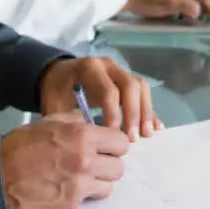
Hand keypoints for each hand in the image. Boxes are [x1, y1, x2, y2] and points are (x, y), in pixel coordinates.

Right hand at [0, 113, 130, 208]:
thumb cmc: (21, 145)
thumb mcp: (50, 122)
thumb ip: (76, 122)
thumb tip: (94, 124)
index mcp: (82, 136)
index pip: (121, 142)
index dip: (114, 144)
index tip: (107, 146)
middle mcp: (85, 160)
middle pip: (119, 166)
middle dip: (109, 163)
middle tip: (96, 162)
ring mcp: (80, 184)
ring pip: (110, 185)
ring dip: (100, 180)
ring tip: (84, 176)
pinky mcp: (72, 204)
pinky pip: (91, 198)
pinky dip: (84, 193)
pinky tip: (69, 186)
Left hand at [40, 56, 161, 141]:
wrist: (57, 76)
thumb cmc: (55, 91)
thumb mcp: (55, 105)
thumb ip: (69, 121)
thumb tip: (88, 142)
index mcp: (90, 68)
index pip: (109, 91)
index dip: (114, 115)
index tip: (113, 136)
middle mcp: (108, 66)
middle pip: (130, 85)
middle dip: (133, 113)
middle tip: (132, 139)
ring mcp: (119, 71)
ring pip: (140, 87)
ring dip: (145, 111)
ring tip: (147, 135)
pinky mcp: (126, 80)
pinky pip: (142, 92)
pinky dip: (149, 110)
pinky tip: (154, 128)